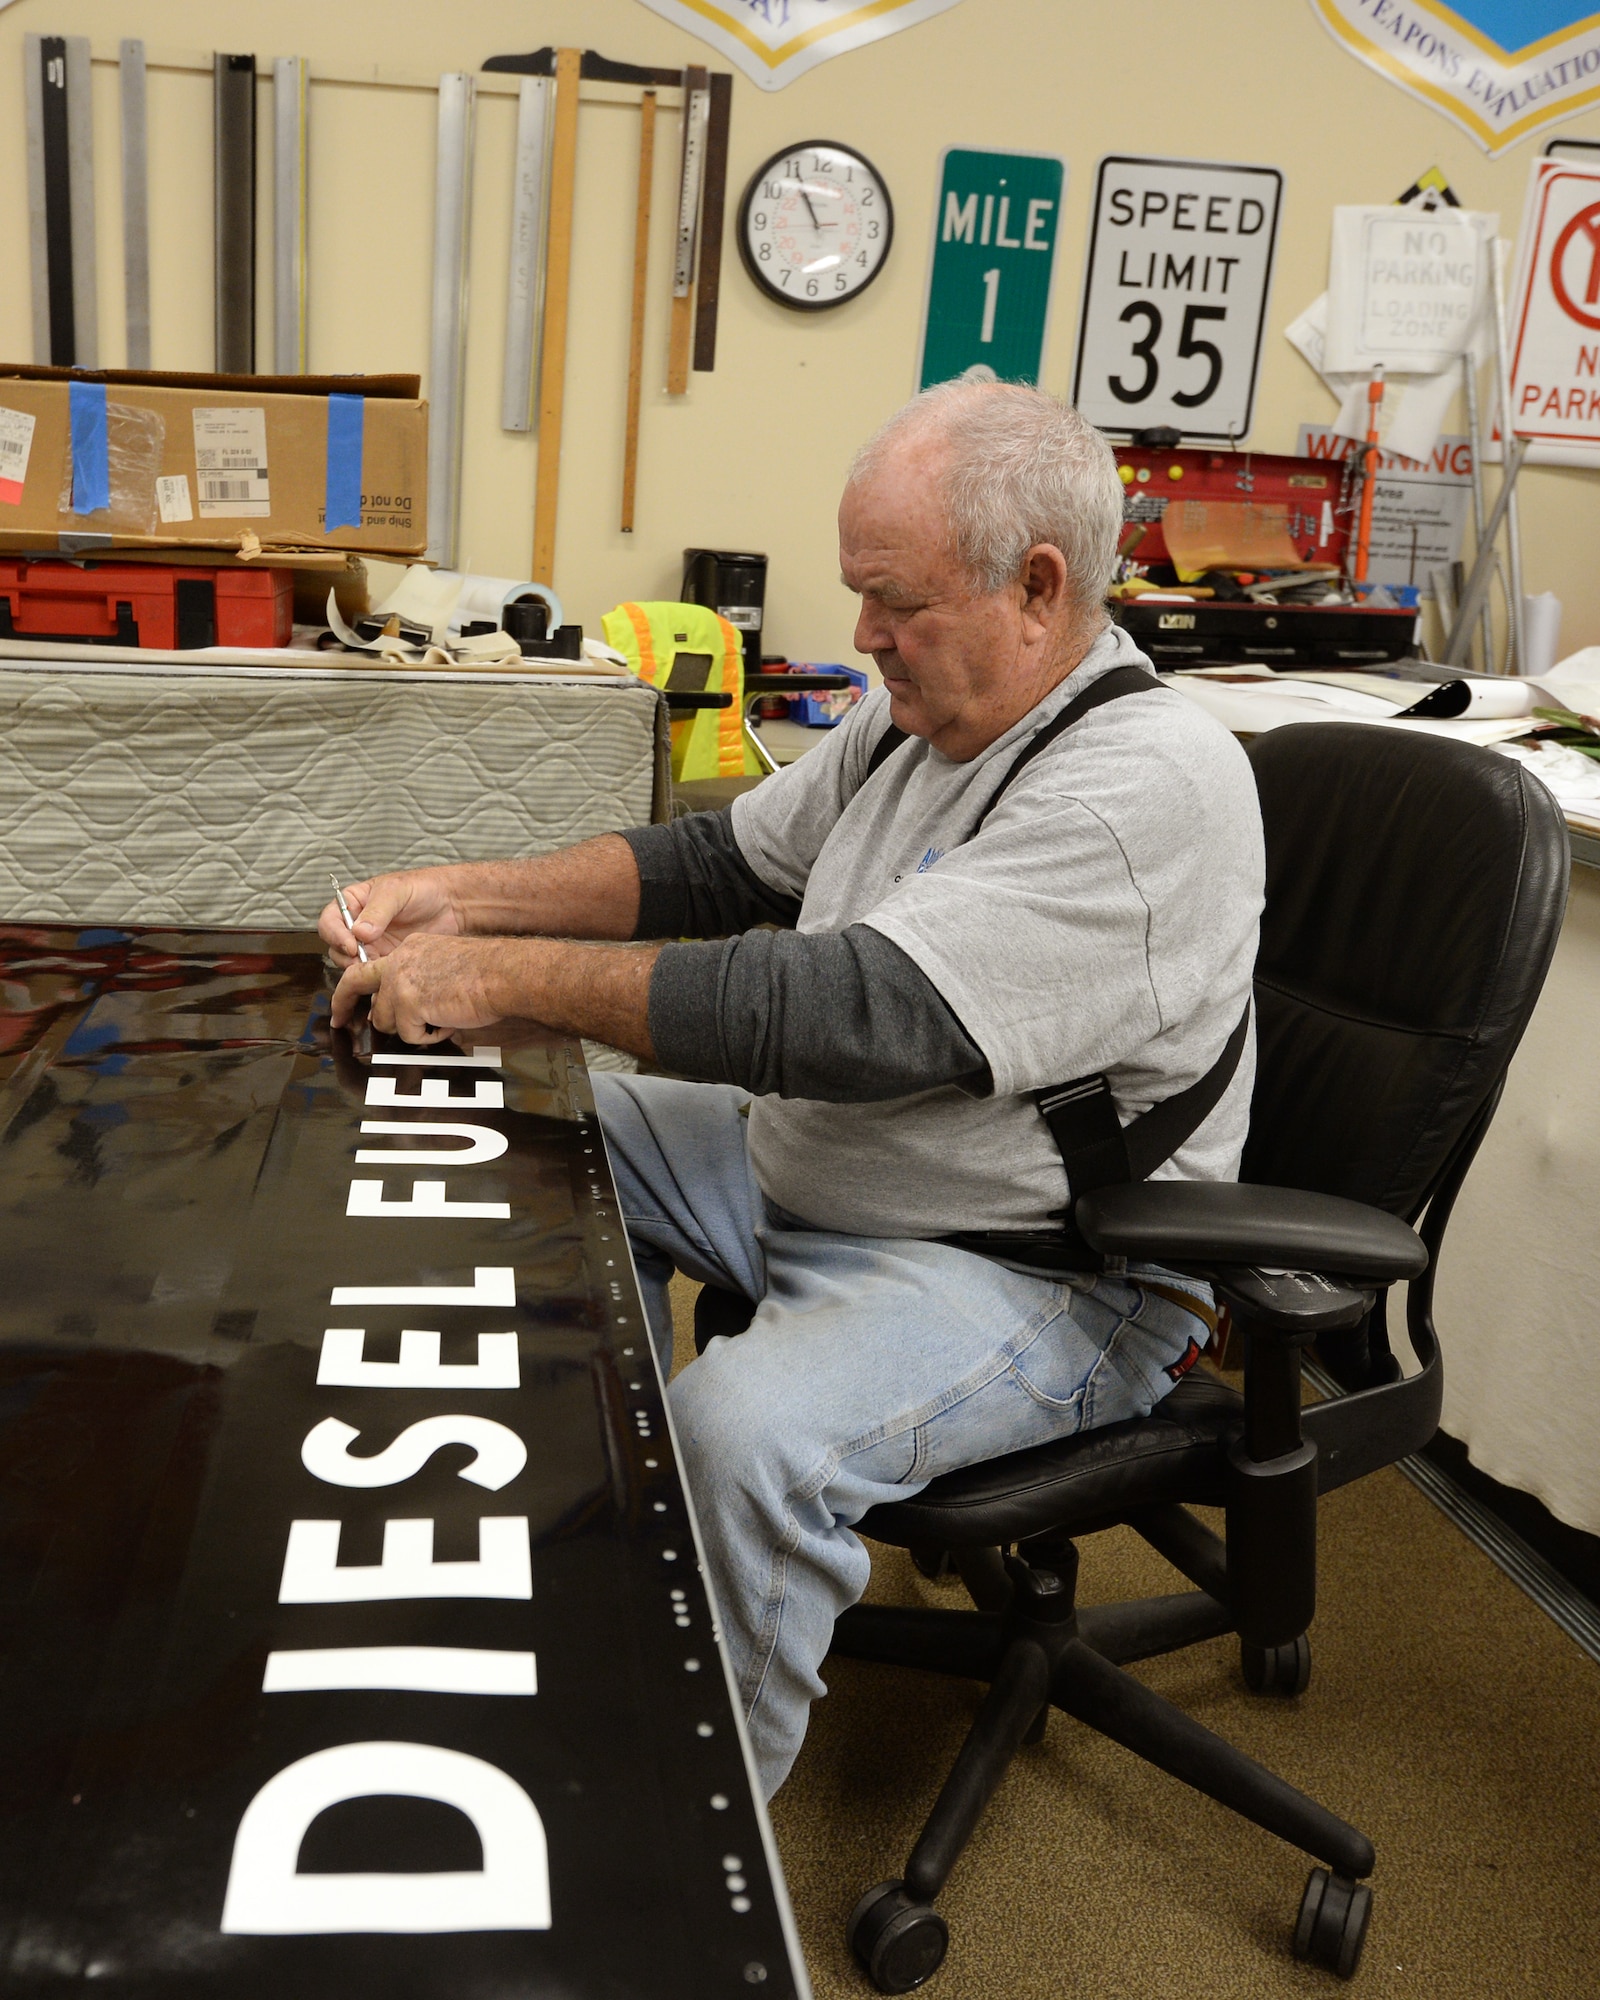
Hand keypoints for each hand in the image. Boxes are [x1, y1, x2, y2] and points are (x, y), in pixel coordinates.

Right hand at [318, 867, 463, 966]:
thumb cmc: (423, 888)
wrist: (452, 904)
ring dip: (359, 969)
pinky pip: (372, 973)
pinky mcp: (386, 960)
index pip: (330, 920)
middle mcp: (357, 926)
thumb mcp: (396, 892)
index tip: (351, 945)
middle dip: (345, 956)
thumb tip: (359, 932)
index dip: (335, 934)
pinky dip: (375, 977)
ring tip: (376, 969)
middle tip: (362, 961)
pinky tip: (386, 977)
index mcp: (353, 903)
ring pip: (352, 963)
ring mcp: (371, 945)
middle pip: (336, 946)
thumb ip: (377, 911)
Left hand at [330, 933, 508, 1041]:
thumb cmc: (485, 973)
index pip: (368, 967)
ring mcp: (400, 982)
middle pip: (355, 985)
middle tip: (339, 1023)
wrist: (501, 975)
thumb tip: (400, 1008)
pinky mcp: (408, 1004)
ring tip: (439, 1019)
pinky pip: (409, 1035)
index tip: (345, 1003)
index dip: (352, 987)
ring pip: (384, 1021)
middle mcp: (399, 962)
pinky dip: (430, 1037)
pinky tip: (448, 1022)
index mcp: (408, 950)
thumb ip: (416, 978)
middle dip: (342, 1005)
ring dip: (411, 1028)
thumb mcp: (442, 964)